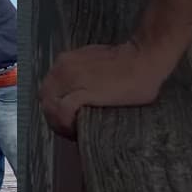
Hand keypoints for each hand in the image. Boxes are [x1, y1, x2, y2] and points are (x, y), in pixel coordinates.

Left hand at [40, 42, 172, 138]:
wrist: (145, 58)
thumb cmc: (127, 64)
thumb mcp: (94, 63)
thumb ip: (81, 76)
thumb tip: (79, 95)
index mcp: (65, 62)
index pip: (48, 90)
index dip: (54, 107)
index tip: (67, 119)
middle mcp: (63, 69)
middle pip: (46, 100)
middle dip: (54, 118)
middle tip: (69, 130)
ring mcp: (71, 80)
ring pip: (51, 107)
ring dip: (59, 123)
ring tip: (74, 132)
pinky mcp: (82, 91)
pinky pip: (63, 110)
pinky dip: (66, 123)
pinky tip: (78, 130)